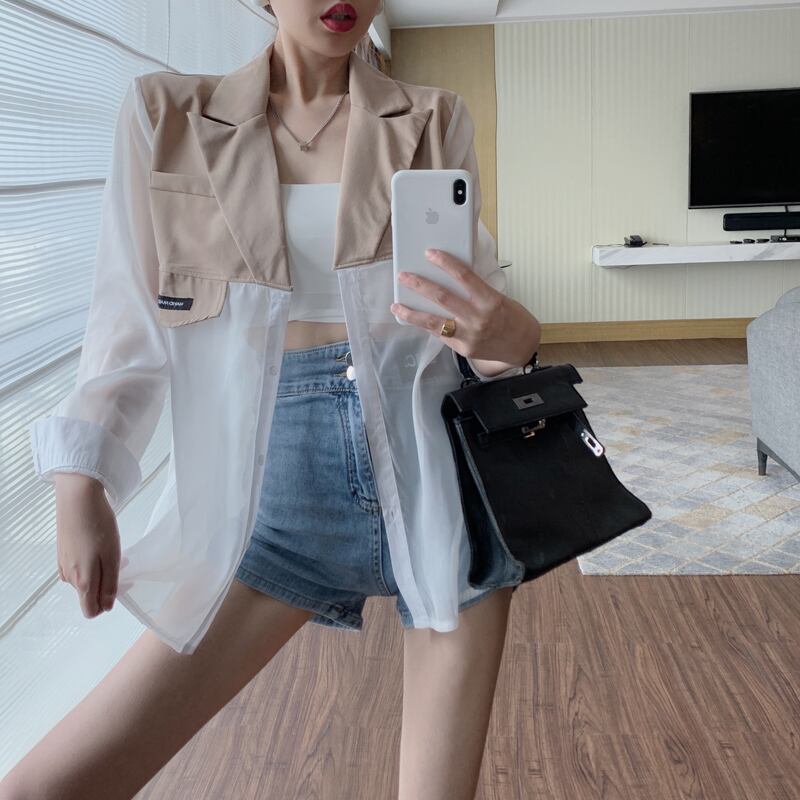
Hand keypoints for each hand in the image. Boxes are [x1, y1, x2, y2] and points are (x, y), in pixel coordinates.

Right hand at [54, 473, 121, 617]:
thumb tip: (106, 607)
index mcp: (82, 581)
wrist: (77, 499)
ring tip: (112, 551)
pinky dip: (92, 562)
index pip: (90, 611)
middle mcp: (69, 577)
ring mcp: (64, 564)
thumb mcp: (111, 557)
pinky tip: (100, 546)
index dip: (107, 604)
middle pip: (89, 595)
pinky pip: (80, 567)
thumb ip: (109, 585)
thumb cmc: (98, 526)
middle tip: (121, 564)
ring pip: (85, 580)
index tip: (121, 585)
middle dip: (106, 587)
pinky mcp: (63, 553)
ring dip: (100, 572)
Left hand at [389, 247, 518, 362]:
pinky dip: (425, 325)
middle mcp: (478, 318)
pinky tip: (412, 318)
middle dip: (419, 285)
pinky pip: (440, 334)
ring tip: (396, 305)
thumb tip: (447, 278)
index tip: (429, 253)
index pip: (465, 276)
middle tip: (403, 276)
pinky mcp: (463, 349)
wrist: (522, 346)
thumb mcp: (498, 298)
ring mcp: (469, 336)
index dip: (445, 263)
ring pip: (434, 321)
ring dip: (412, 312)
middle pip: (443, 297)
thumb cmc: (511, 317)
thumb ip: (474, 291)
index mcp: (490, 300)